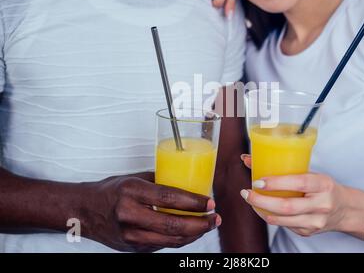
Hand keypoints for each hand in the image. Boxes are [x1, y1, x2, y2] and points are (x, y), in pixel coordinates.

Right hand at [83, 172, 219, 251]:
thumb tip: (188, 183)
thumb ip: (160, 182)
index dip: (194, 202)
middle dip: (200, 223)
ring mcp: (131, 236)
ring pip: (171, 240)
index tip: (209, 201)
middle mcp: (130, 215)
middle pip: (173, 225)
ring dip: (194, 234)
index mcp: (132, 192)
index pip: (170, 198)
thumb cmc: (110, 191)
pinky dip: (180, 239)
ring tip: (208, 225)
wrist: (84, 212)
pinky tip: (191, 232)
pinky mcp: (133, 248)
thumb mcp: (134, 179)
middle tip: (214, 218)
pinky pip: (163, 245)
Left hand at [240, 155, 348, 236]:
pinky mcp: (309, 231)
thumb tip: (249, 159)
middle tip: (246, 193)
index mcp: (323, 184)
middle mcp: (321, 204)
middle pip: (287, 206)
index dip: (276, 183)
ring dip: (262, 210)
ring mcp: (316, 221)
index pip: (299, 183)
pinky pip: (285, 226)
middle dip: (262, 201)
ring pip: (283, 220)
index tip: (258, 181)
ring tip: (250, 200)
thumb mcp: (311, 173)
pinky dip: (270, 217)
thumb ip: (285, 168)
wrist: (345, 209)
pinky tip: (262, 209)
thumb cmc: (323, 187)